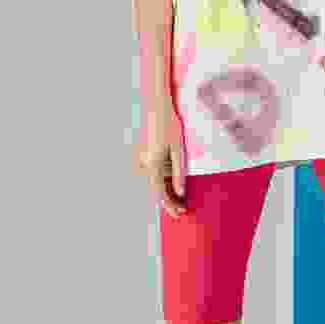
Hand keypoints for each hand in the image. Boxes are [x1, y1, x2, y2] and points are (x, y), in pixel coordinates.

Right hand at [132, 99, 187, 217]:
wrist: (157, 109)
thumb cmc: (169, 127)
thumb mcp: (178, 150)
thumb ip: (178, 172)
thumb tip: (180, 192)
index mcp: (153, 164)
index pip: (160, 192)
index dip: (169, 205)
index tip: (178, 214)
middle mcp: (145, 165)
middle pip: (156, 190)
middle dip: (168, 201)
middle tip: (181, 210)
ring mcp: (143, 160)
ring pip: (155, 183)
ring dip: (165, 191)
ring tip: (178, 196)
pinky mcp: (146, 156)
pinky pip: (154, 173)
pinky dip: (163, 181)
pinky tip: (171, 181)